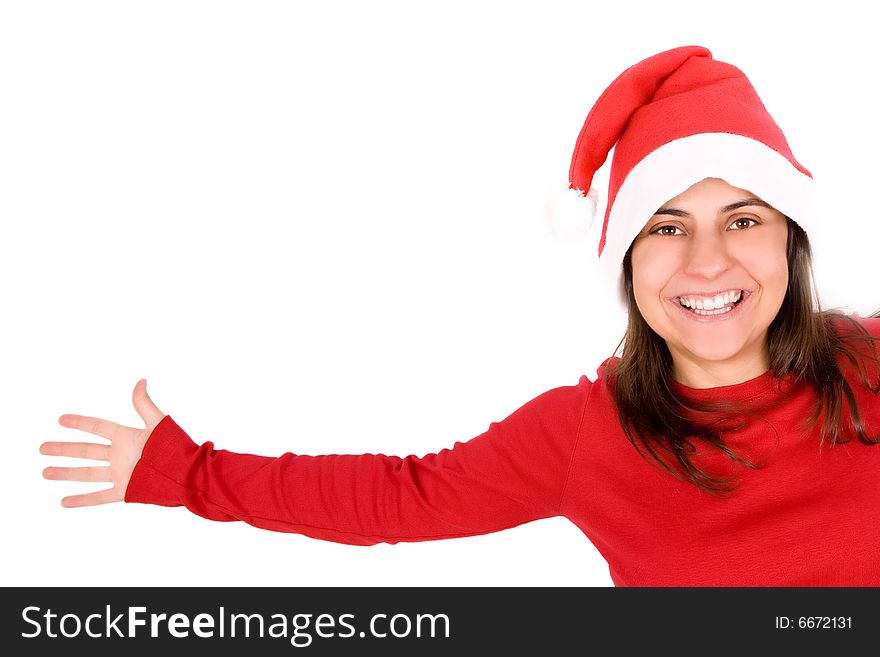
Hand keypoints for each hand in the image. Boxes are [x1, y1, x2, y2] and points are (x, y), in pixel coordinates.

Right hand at [40, 379, 165, 506]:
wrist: (187, 475)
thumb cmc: (175, 448)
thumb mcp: (158, 423)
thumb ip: (144, 405)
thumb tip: (140, 381)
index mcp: (127, 437)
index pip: (97, 427)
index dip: (80, 423)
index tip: (60, 420)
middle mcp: (121, 455)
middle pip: (86, 451)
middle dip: (64, 449)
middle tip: (41, 448)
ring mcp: (121, 474)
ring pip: (87, 473)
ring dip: (66, 473)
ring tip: (45, 472)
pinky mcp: (125, 491)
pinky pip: (99, 496)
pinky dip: (82, 500)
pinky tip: (64, 501)